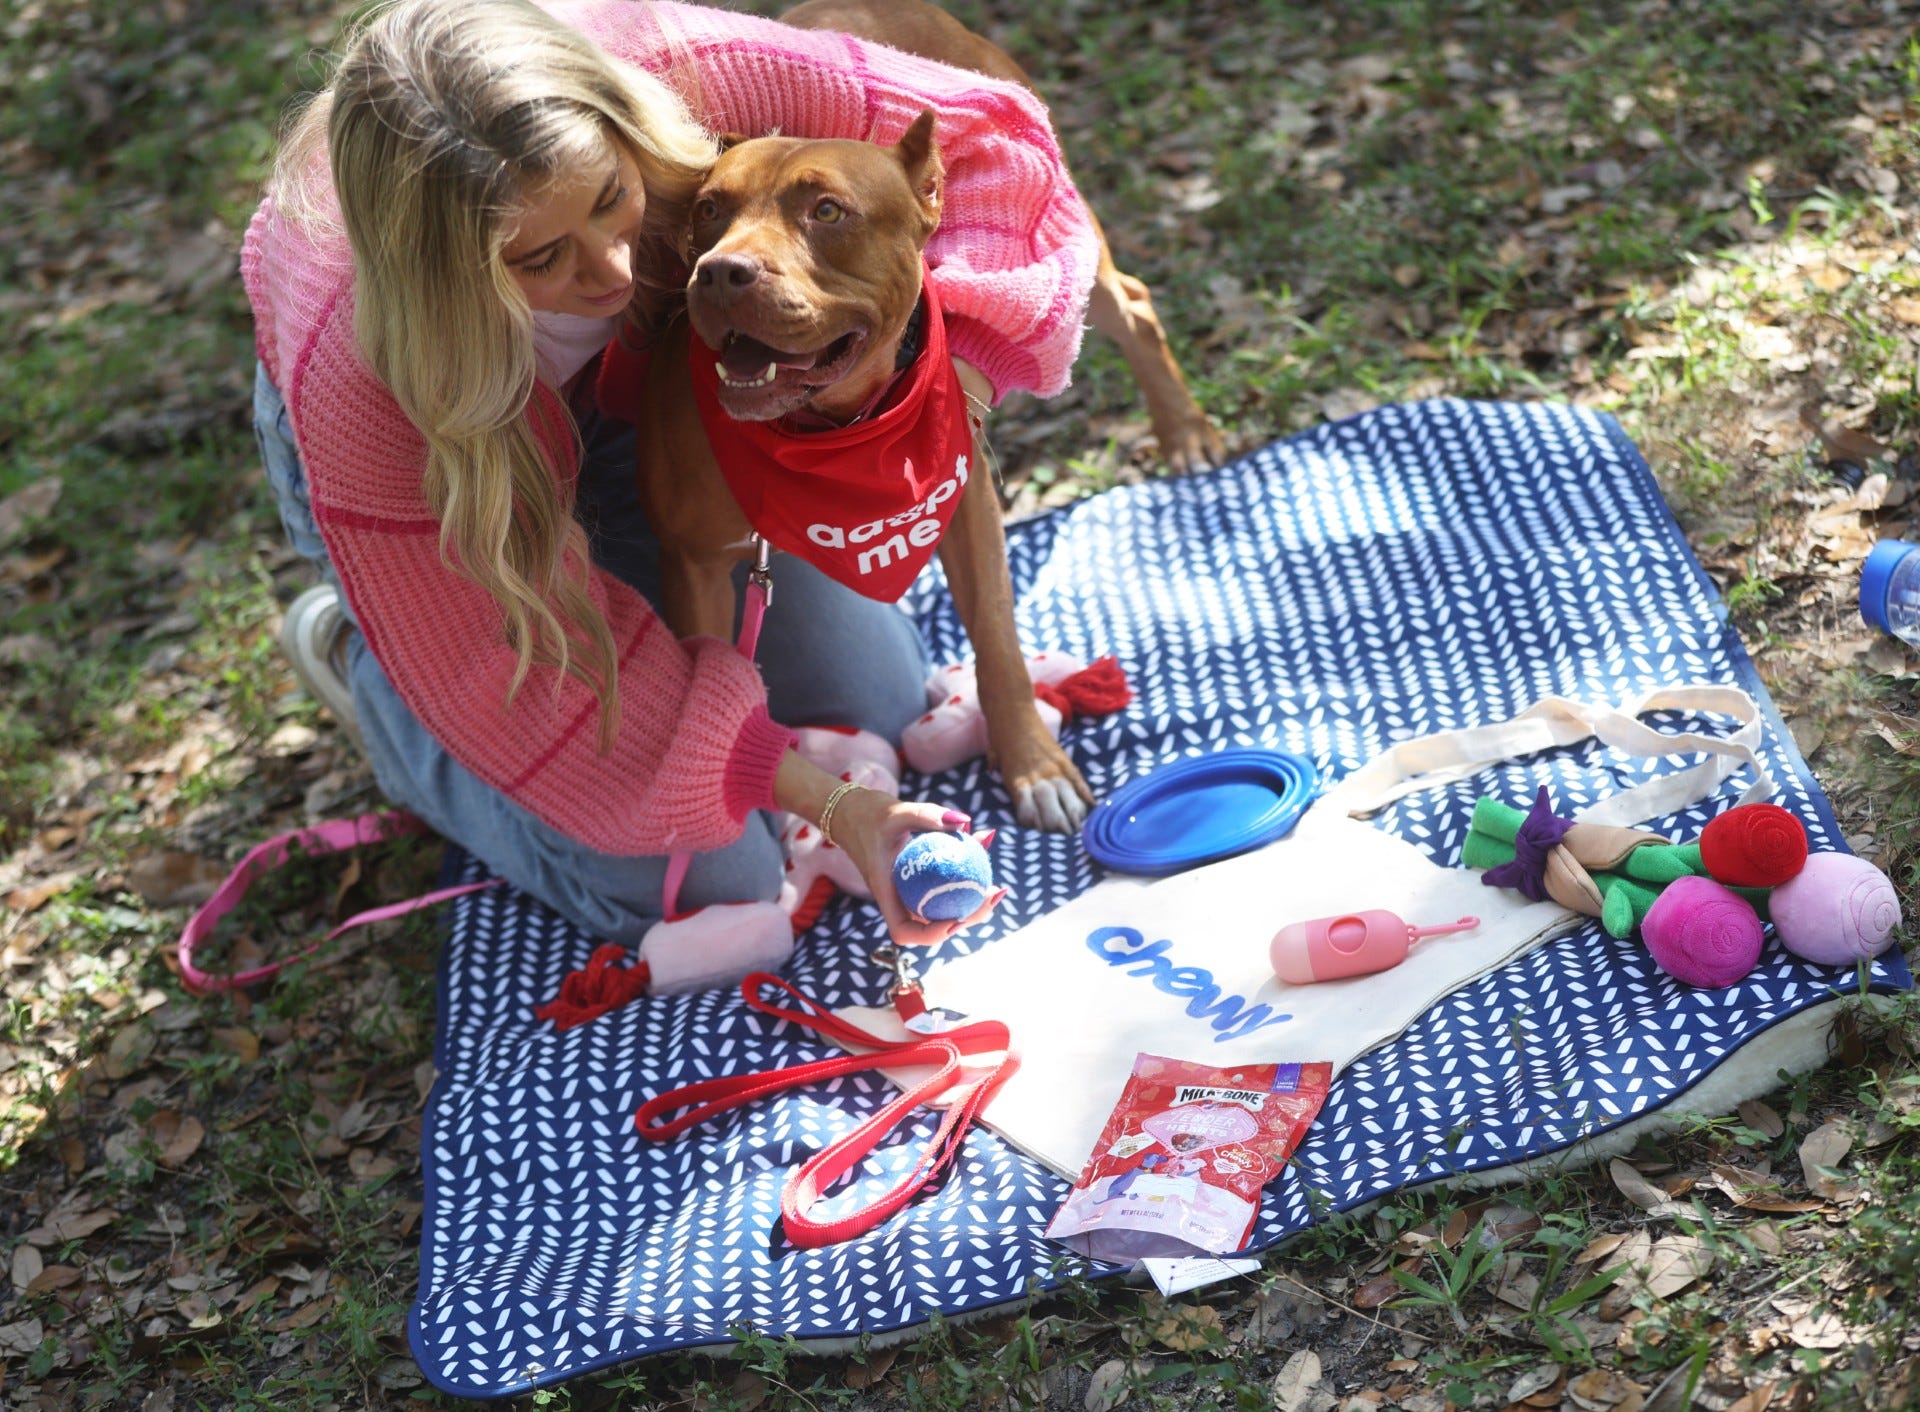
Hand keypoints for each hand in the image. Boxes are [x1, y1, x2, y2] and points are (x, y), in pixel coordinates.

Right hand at [830, 788, 1006, 947]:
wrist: (853, 812)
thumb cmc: (870, 814)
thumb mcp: (897, 811)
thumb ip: (928, 815)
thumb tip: (965, 821)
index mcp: (885, 893)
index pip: (904, 931)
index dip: (931, 934)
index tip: (955, 919)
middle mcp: (898, 899)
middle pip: (932, 925)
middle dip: (966, 918)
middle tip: (993, 893)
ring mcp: (908, 892)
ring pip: (941, 908)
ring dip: (970, 901)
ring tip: (996, 886)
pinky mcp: (917, 881)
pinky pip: (942, 888)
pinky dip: (963, 877)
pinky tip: (982, 851)